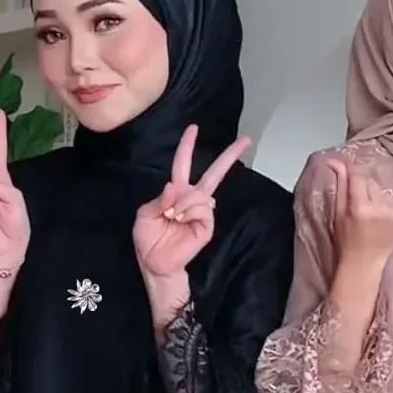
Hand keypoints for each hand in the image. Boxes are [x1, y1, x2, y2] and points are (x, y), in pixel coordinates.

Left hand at [133, 124, 249, 278]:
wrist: (155, 264)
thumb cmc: (149, 240)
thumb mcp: (145, 214)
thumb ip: (160, 197)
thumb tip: (176, 186)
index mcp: (177, 193)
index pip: (184, 164)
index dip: (187, 146)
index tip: (194, 128)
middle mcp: (193, 199)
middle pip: (214, 174)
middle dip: (229, 156)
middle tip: (246, 140)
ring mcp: (203, 212)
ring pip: (199, 194)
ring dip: (182, 203)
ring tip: (172, 217)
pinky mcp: (207, 225)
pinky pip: (201, 209)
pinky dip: (187, 212)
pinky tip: (180, 221)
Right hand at [327, 157, 392, 265]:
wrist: (364, 263)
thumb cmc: (346, 240)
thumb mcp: (338, 212)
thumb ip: (340, 184)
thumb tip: (335, 160)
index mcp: (360, 208)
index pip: (357, 177)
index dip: (352, 175)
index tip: (347, 171)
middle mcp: (380, 209)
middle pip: (371, 182)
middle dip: (363, 189)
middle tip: (358, 205)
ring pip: (383, 191)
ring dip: (376, 197)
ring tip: (371, 215)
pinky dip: (387, 206)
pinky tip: (382, 220)